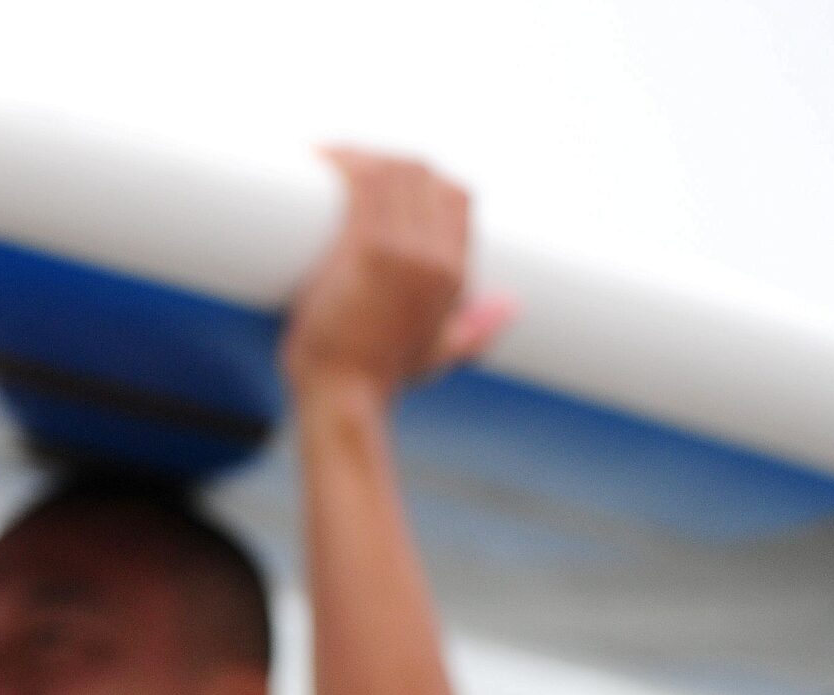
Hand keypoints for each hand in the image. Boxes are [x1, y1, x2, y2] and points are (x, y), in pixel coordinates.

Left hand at [279, 148, 514, 401]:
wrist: (344, 400)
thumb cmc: (378, 378)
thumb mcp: (439, 352)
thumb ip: (477, 328)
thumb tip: (512, 304)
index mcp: (454, 274)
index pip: (455, 196)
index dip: (420, 177)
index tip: (379, 175)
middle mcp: (436, 257)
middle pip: (422, 174)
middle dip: (383, 159)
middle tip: (340, 165)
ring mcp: (404, 252)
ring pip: (394, 171)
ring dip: (359, 156)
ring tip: (325, 159)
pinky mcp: (367, 251)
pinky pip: (365, 184)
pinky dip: (344, 163)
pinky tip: (321, 157)